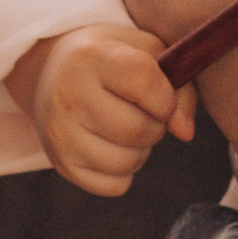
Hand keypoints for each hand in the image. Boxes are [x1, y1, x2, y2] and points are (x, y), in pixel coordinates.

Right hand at [15, 25, 186, 197]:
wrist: (53, 72)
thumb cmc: (112, 60)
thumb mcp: (146, 52)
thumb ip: (179, 87)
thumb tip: (185, 132)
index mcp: (91, 57)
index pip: (143, 81)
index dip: (165, 95)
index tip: (161, 95)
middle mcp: (68, 95)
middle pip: (138, 130)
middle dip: (156, 125)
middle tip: (144, 112)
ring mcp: (60, 133)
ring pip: (128, 162)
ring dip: (141, 150)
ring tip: (128, 128)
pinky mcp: (62, 164)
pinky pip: (115, 186)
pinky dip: (125, 172)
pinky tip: (113, 146)